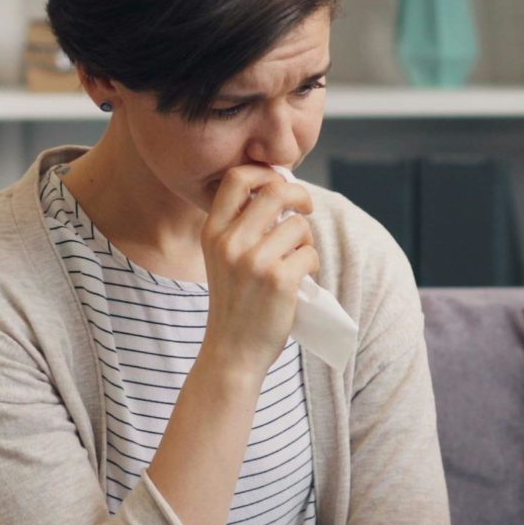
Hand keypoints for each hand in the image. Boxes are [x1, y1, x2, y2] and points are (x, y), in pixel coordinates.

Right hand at [199, 164, 320, 372]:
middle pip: (276, 191)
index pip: (238, 178)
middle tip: (306, 209)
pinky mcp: (280, 280)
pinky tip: (300, 282)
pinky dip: (312, 264)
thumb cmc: (234, 303)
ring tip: (297, 259)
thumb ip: (241, 227)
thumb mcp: (221, 259)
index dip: (266, 172)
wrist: (231, 352)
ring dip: (306, 239)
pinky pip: (310, 253)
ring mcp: (254, 261)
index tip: (280, 184)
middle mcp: (230, 242)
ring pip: (299, 225)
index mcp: (212, 232)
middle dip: (300, 195)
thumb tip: (281, 191)